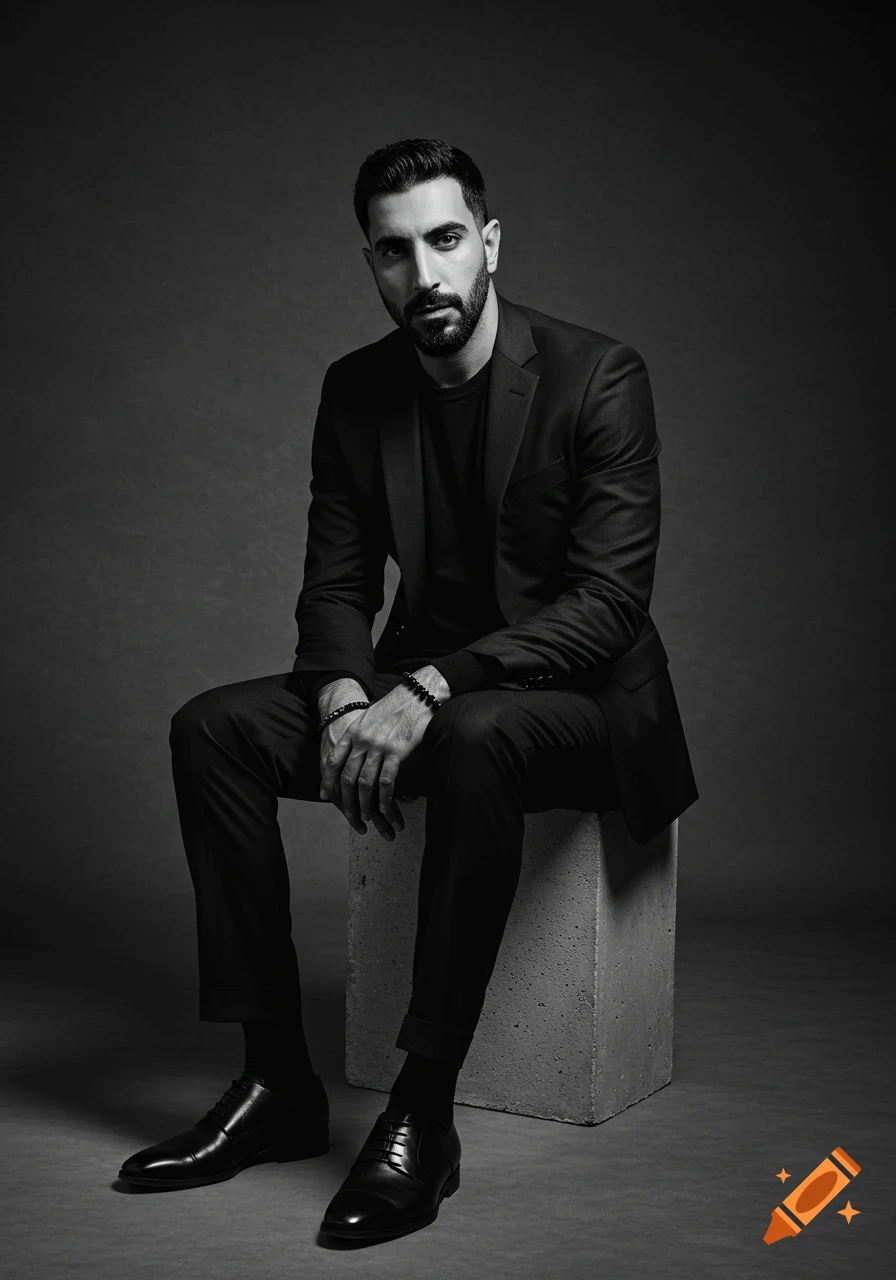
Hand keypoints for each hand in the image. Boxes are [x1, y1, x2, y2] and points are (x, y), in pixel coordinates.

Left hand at [318, 679, 441, 840]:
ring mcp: (378, 745)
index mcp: (353, 732)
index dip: (328, 782)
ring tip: (372, 821)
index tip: (330, 798)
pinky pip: (386, 781)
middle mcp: (362, 740)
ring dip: (367, 807)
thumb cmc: (397, 706)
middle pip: (347, 778)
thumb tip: (350, 752)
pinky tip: (387, 810)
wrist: (419, 693)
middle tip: (353, 820)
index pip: (332, 761)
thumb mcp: (370, 717)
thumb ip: (358, 736)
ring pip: (365, 784)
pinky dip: (385, 799)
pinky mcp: (396, 750)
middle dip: (348, 804)